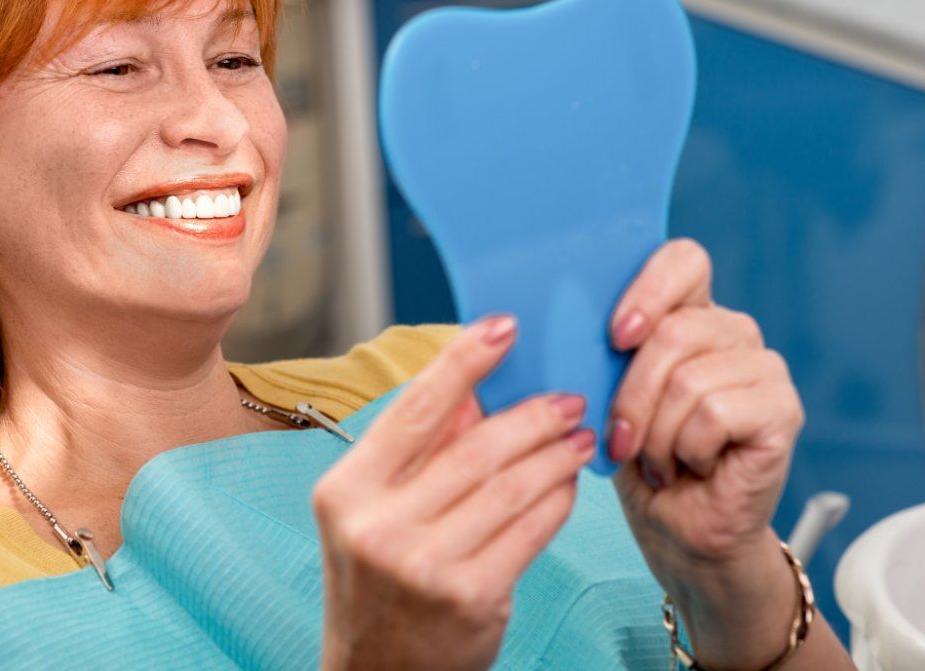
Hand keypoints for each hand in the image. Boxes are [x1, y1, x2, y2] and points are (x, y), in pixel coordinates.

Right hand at [313, 316, 595, 670]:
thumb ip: (418, 453)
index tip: (502, 326)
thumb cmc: (380, 584)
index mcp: (345, 490)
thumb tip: (476, 389)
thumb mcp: (374, 512)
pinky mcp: (471, 598)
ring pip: (510, 487)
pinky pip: (530, 530)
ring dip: (554, 455)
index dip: (463, 362)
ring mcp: (424, 565)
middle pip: (474, 448)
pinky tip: (569, 485)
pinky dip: (557, 500)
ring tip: (579, 436)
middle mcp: (378, 526)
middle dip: (530, 415)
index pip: (413, 410)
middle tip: (567, 397)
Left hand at [606, 238, 809, 667]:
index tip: (614, 337)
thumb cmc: (637, 459)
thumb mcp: (606, 394)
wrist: (677, 531)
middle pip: (675, 330)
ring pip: (690, 378)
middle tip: (623, 439)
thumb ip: (601, 350)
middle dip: (632, 395)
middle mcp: (733, 332)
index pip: (683, 260)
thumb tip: (559, 317)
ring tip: (660, 459)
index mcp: (689, 314)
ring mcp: (764, 369)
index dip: (648, 289)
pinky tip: (694, 467)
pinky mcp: (782, 410)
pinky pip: (716, 412)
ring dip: (657, 433)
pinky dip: (688, 449)